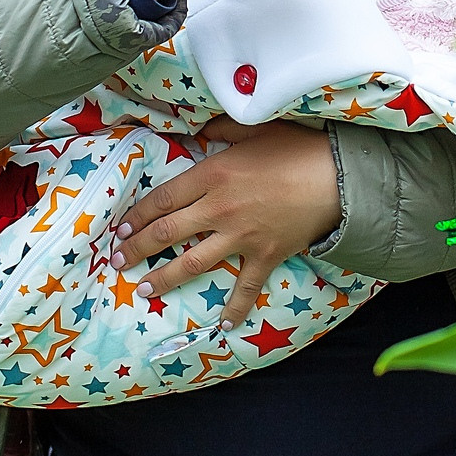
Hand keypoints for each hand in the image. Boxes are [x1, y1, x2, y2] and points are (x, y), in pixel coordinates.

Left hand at [110, 120, 339, 325]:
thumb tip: (202, 131)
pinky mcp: (265, 256)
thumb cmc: (296, 148)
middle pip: (167, 232)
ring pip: (193, 263)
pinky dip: (235, 308)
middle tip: (118, 261)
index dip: (138, 216)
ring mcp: (240, 237)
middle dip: (138, 249)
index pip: (163, 199)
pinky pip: (245, 287)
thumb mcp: (255, 129)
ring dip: (166, 278)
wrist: (336, 176)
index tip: (121, 229)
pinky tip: (223, 326)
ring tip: (145, 289)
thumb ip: (223, 132)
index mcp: (212, 175)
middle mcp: (218, 209)